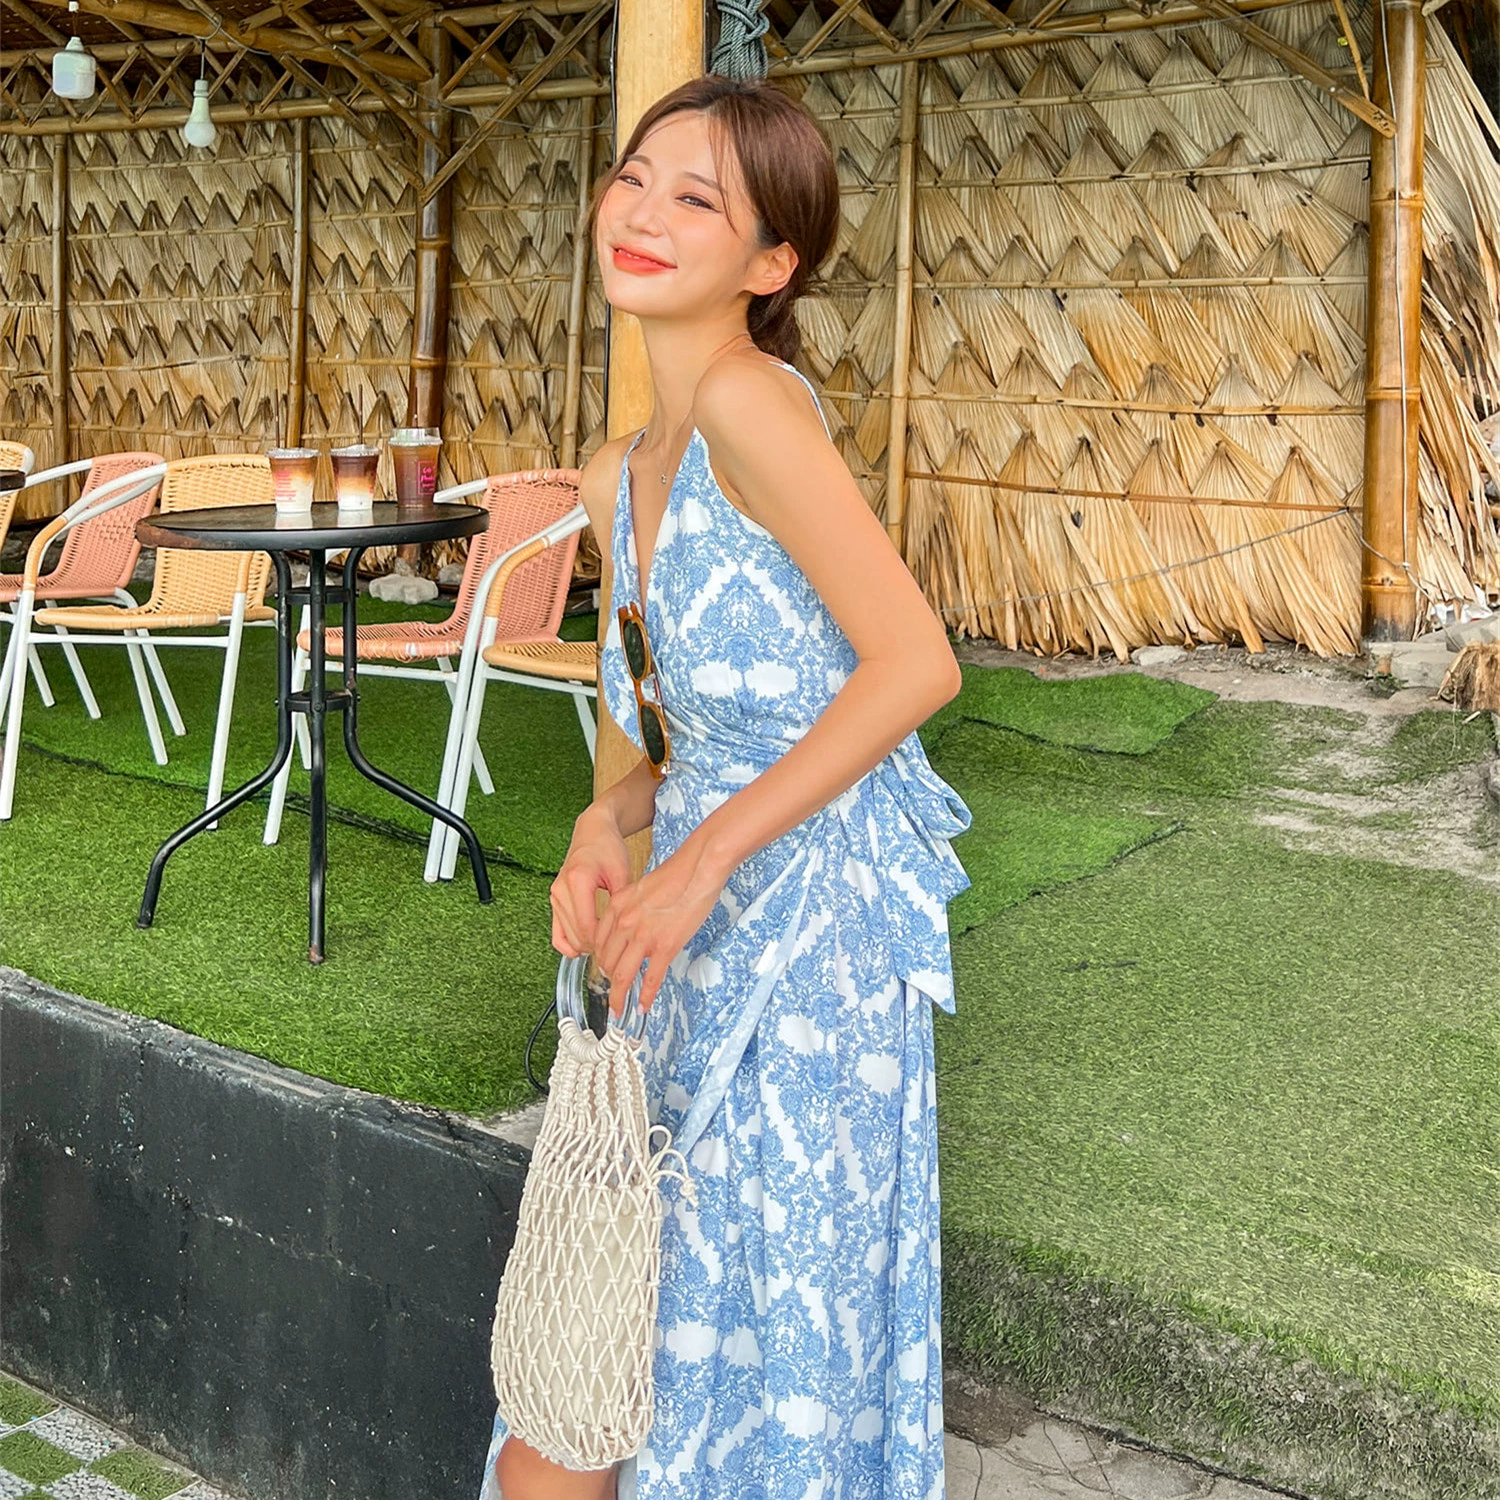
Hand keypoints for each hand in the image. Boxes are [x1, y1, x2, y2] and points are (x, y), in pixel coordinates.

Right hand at [550, 803, 631, 956]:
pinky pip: (556, 933)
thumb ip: (621, 903)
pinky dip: (568, 944)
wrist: (592, 833)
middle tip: (615, 948)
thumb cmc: (608, 848)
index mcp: (578, 880)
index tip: (619, 945)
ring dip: (584, 946)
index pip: (587, 926)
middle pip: (576, 934)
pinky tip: (585, 948)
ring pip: (566, 936)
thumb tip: (625, 933)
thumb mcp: (622, 873)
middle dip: (596, 946)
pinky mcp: (554, 901)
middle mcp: (561, 889)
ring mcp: (555, 896)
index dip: (603, 942)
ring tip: (605, 946)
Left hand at [592, 834, 728, 1015]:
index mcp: (616, 906)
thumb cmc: (676, 875)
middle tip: (612, 993)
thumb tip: (632, 928)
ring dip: (618, 997)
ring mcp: (643, 936)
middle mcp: (624, 922)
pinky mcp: (665, 946)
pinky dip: (645, 996)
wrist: (697, 868)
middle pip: (607, 962)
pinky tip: (643, 1006)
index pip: (599, 942)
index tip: (605, 971)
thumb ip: (631, 909)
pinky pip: (651, 978)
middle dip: (608, 981)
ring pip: (623, 975)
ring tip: (618, 1009)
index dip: (601, 961)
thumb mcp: (641, 889)